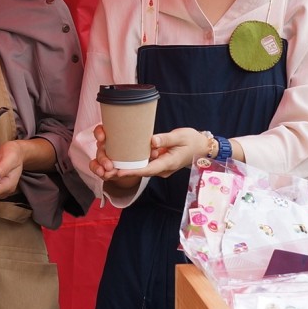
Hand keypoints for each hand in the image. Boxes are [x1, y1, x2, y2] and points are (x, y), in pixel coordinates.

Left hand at [89, 125, 208, 182]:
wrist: (202, 147)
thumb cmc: (192, 140)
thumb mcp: (180, 136)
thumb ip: (165, 139)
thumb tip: (152, 141)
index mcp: (168, 163)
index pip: (147, 169)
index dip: (132, 171)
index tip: (118, 172)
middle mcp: (162, 168)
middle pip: (141, 171)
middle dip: (124, 171)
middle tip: (105, 170)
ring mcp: (160, 167)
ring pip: (141, 168)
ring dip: (126, 167)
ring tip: (108, 166)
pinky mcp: (158, 163)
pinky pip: (144, 164)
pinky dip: (133, 162)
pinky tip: (121, 157)